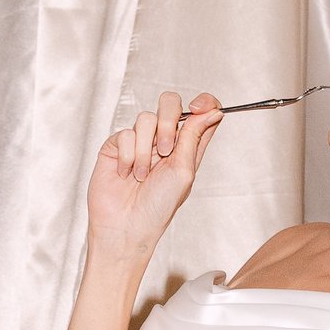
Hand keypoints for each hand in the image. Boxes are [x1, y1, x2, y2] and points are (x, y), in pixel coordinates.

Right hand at [84, 91, 221, 273]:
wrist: (125, 226)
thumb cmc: (158, 208)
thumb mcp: (184, 171)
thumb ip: (194, 137)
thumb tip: (212, 110)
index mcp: (187, 146)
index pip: (200, 112)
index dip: (203, 102)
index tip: (199, 108)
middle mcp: (164, 140)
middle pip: (170, 104)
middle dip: (168, 122)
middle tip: (166, 149)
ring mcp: (140, 142)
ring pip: (144, 118)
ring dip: (145, 150)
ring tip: (141, 175)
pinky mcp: (117, 146)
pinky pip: (124, 134)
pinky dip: (127, 156)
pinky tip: (125, 174)